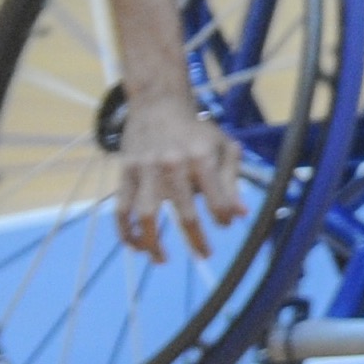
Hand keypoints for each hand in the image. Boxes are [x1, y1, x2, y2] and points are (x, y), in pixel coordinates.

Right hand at [116, 97, 243, 259]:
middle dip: (196, 240)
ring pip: (146, 215)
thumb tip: (241, 215)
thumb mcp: (224, 147)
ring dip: (153, 243)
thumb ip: (232, 181)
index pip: (217, 200)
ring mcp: (146, 170)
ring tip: (162, 260)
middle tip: (205, 255)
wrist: (158, 104)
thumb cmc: (197, 130)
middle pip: (185, 213)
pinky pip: (121, 209)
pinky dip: (125, 231)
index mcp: (202, 158)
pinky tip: (135, 245)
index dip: (223, 218)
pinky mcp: (125, 173)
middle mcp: (173, 165)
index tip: (224, 224)